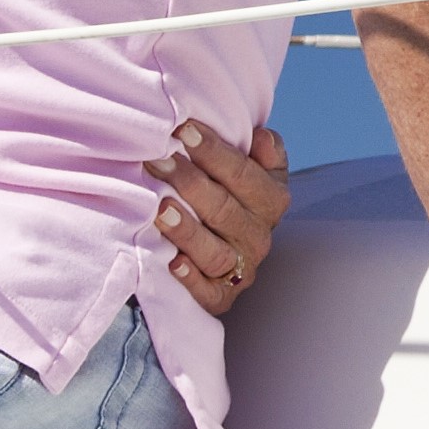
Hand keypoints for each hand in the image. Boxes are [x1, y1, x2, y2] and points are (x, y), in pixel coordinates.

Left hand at [152, 121, 293, 308]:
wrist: (229, 248)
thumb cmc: (232, 196)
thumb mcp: (255, 171)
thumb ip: (262, 153)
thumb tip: (261, 136)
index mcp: (271, 201)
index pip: (244, 174)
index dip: (215, 151)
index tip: (184, 130)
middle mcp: (258, 236)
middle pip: (225, 210)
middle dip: (189, 183)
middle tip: (157, 160)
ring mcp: (240, 269)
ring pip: (216, 252)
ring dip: (187, 231)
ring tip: (160, 209)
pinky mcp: (220, 298)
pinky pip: (208, 293)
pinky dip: (191, 279)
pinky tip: (172, 263)